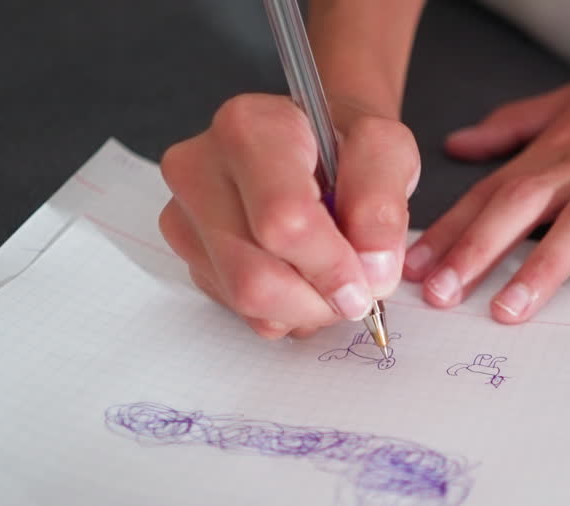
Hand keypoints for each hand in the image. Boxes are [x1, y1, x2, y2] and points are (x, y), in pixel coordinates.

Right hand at [159, 94, 419, 338]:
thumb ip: (383, 206)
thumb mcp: (385, 153)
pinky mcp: (188, 255)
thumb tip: (372, 271)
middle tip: (355, 289)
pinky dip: (285, 310)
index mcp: (248, 130)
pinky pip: (239, 311)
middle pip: (255, 279)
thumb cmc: (345, 146)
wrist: (313, 145)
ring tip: (329, 274)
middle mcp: (198, 170)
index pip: (282, 221)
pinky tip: (301, 275)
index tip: (367, 282)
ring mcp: (184, 217)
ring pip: (246, 304)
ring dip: (304, 308)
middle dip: (318, 300)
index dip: (331, 266)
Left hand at [402, 0, 569, 321]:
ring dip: (545, 264)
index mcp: (564, 145)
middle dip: (479, 250)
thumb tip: (458, 145)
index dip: (452, 230)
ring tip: (511, 309)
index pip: (496, 191)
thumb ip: (515, 127)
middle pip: (527, 204)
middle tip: (442, 296)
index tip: (414, 268)